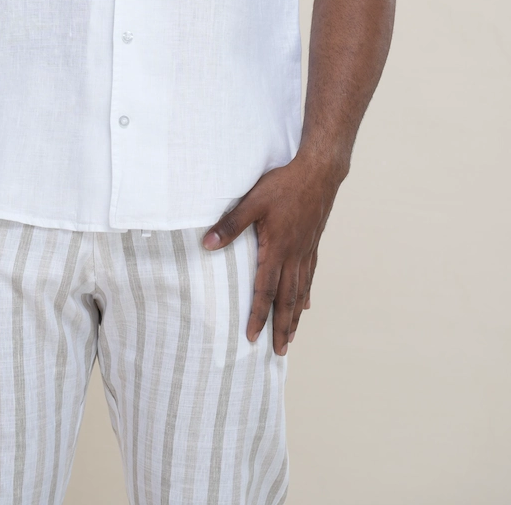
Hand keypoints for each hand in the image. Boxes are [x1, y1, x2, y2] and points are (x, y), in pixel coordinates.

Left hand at [202, 154, 344, 354]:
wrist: (318, 172)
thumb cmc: (283, 185)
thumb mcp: (252, 201)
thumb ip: (230, 225)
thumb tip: (207, 245)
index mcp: (277, 249)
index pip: (265, 290)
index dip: (259, 315)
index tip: (253, 337)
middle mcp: (294, 256)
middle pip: (287, 299)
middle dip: (282, 327)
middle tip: (279, 352)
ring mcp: (306, 251)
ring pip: (300, 291)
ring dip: (295, 317)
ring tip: (292, 337)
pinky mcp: (313, 243)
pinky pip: (310, 275)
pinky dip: (306, 293)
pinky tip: (306, 303)